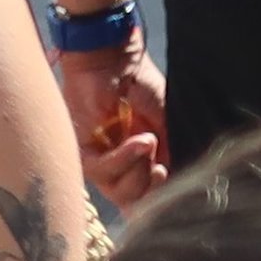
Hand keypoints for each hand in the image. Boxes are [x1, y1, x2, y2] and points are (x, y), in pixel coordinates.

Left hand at [58, 35, 170, 204]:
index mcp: (139, 162)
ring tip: (148, 142)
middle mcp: (117, 165)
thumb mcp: (165, 125)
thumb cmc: (140, 85)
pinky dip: (124, 158)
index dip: (161, 199)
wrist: (116, 58)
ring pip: (118, 192)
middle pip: (132, 203)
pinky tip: (139, 140)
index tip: (172, 180)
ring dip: (138, 170)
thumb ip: (169, 156)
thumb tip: (179, 187)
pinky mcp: (81, 147)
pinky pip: (101, 169)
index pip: (146, 199)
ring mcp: (98, 158)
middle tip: (160, 165)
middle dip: (151, 188)